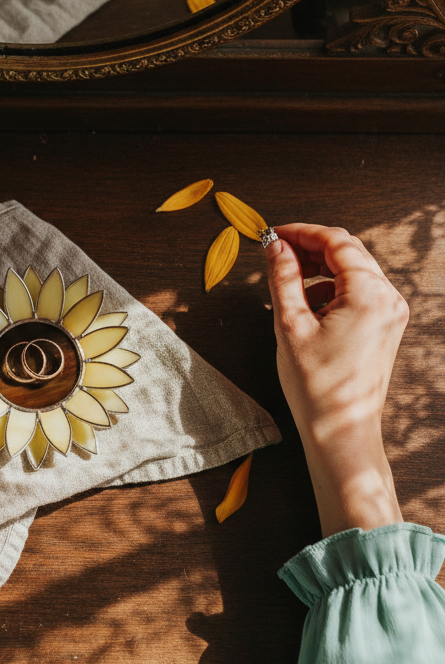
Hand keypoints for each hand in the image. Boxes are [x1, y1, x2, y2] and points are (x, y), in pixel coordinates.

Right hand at [266, 224, 407, 535]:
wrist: (341, 431)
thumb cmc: (315, 386)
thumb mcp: (290, 325)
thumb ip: (284, 278)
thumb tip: (275, 247)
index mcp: (369, 294)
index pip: (337, 242)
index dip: (302, 232)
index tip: (273, 234)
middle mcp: (388, 298)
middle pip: (348, 252)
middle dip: (311, 248)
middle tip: (276, 251)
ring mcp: (391, 313)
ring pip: (353, 271)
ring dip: (320, 268)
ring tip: (286, 278)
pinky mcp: (385, 326)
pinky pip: (358, 292)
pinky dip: (331, 288)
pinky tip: (306, 302)